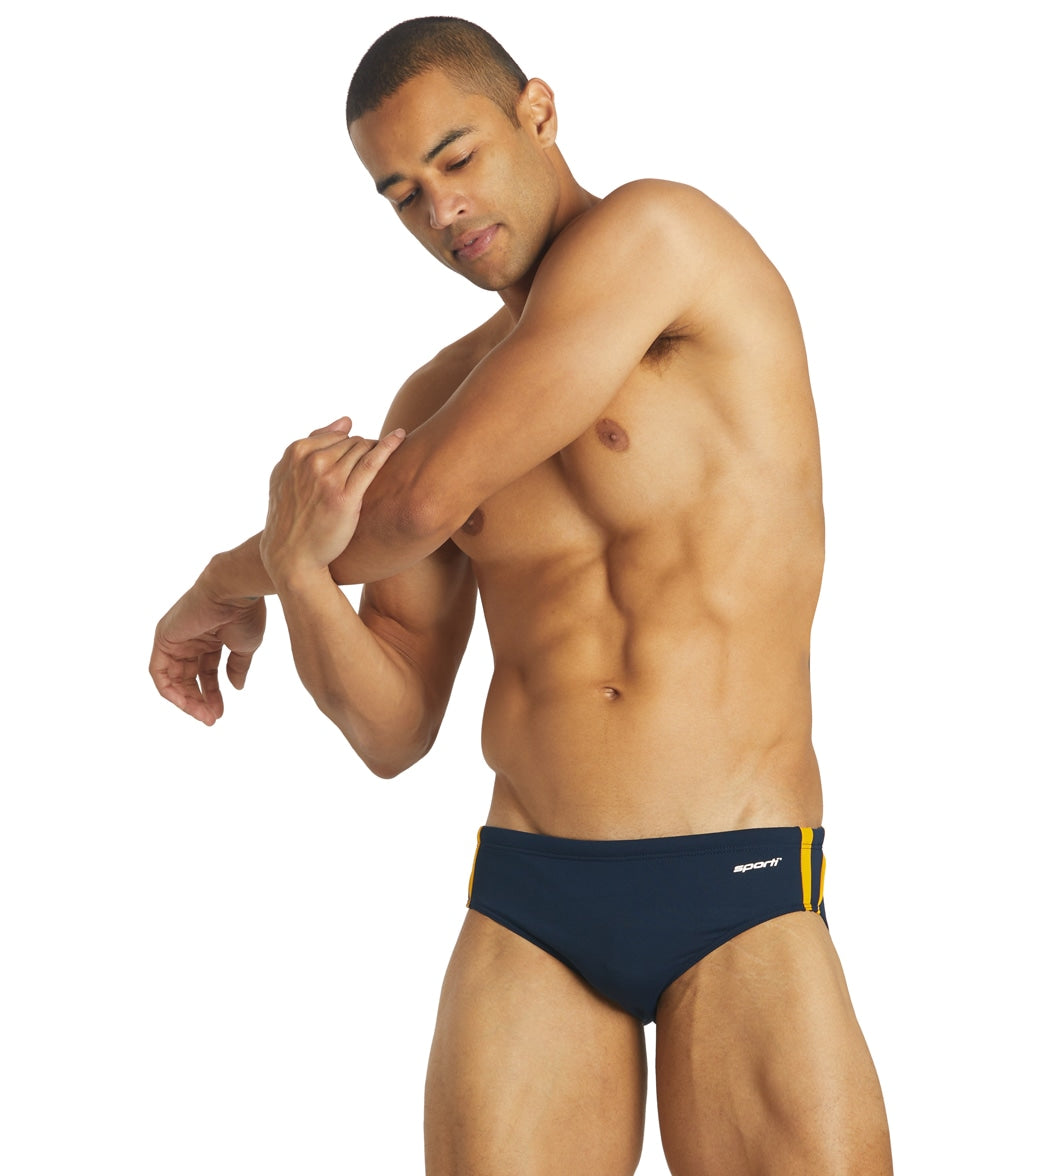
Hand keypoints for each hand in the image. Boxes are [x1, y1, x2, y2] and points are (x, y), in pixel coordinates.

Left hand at [149, 577, 266, 724]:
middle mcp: (190, 639)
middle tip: (211, 718)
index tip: (219, 712)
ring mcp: (176, 639)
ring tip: (203, 716)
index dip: (212, 694)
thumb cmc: (244, 613)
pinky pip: (159, 672)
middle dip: (199, 700)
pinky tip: (185, 703)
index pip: (206, 672)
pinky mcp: (164, 639)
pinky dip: (170, 691)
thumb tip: (236, 687)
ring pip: (174, 678)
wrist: (233, 592)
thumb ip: (237, 667)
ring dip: (186, 700)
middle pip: (189, 677)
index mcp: (210, 638)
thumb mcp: (244, 647)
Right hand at [259, 417, 404, 586]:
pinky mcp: (346, 497)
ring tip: (381, 472)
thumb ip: (315, 443)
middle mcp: (311, 461)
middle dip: (365, 451)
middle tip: (371, 473)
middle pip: (352, 441)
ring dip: (375, 454)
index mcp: (295, 452)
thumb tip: (347, 420)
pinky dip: (388, 447)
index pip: (336, 435)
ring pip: (363, 449)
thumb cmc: (294, 516)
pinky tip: (401, 437)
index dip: (351, 446)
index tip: (362, 458)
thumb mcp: (289, 475)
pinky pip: (372, 463)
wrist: (292, 555)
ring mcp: (328, 478)